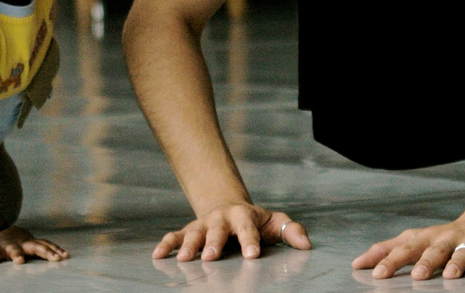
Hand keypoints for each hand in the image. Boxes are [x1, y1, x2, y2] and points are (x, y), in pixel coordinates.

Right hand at [0, 226, 69, 264]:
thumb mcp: (30, 245)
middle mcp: (22, 243)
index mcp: (31, 244)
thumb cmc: (16, 244)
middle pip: (35, 246)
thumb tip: (64, 256)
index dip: (56, 250)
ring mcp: (8, 246)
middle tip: (56, 259)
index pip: (46, 245)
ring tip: (20, 261)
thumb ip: (42, 249)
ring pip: (14, 249)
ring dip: (17, 254)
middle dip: (46, 252)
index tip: (66, 256)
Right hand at [152, 203, 311, 261]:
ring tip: (183, 259)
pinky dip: (166, 244)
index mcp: (244, 216)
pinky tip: (158, 255)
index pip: (248, 229)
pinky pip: (174, 236)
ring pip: (194, 233)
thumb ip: (290, 230)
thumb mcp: (274, 222)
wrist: (227, 206)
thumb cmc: (254, 220)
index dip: (250, 241)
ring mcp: (203, 224)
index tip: (252, 254)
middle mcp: (221, 219)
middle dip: (214, 243)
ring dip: (188, 245)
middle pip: (217, 230)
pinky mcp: (188, 230)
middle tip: (212, 257)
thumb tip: (306, 244)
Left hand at [352, 213, 464, 279]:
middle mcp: (446, 238)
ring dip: (457, 263)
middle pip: (432, 250)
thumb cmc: (444, 237)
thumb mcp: (416, 240)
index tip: (374, 274)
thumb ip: (389, 250)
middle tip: (415, 276)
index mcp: (426, 238)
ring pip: (463, 252)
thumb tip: (357, 263)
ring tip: (452, 276)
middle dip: (423, 262)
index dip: (389, 259)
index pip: (403, 248)